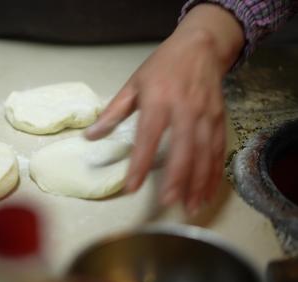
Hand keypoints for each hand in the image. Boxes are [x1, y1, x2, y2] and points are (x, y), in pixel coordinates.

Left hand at [85, 4, 243, 212]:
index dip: (141, 163)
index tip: (132, 187)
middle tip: (168, 202)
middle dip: (178, 178)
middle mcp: (186, 109)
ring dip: (199, 182)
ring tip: (190, 208)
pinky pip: (218, 151)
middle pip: (184, 148)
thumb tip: (90, 136)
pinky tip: (207, 193)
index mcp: (159, 100)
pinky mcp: (220, 120)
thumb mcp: (134, 84)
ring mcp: (206, 115)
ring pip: (205, 154)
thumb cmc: (162, 66)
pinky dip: (214, 174)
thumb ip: (113, 112)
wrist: (201, 46)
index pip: (149, 136)